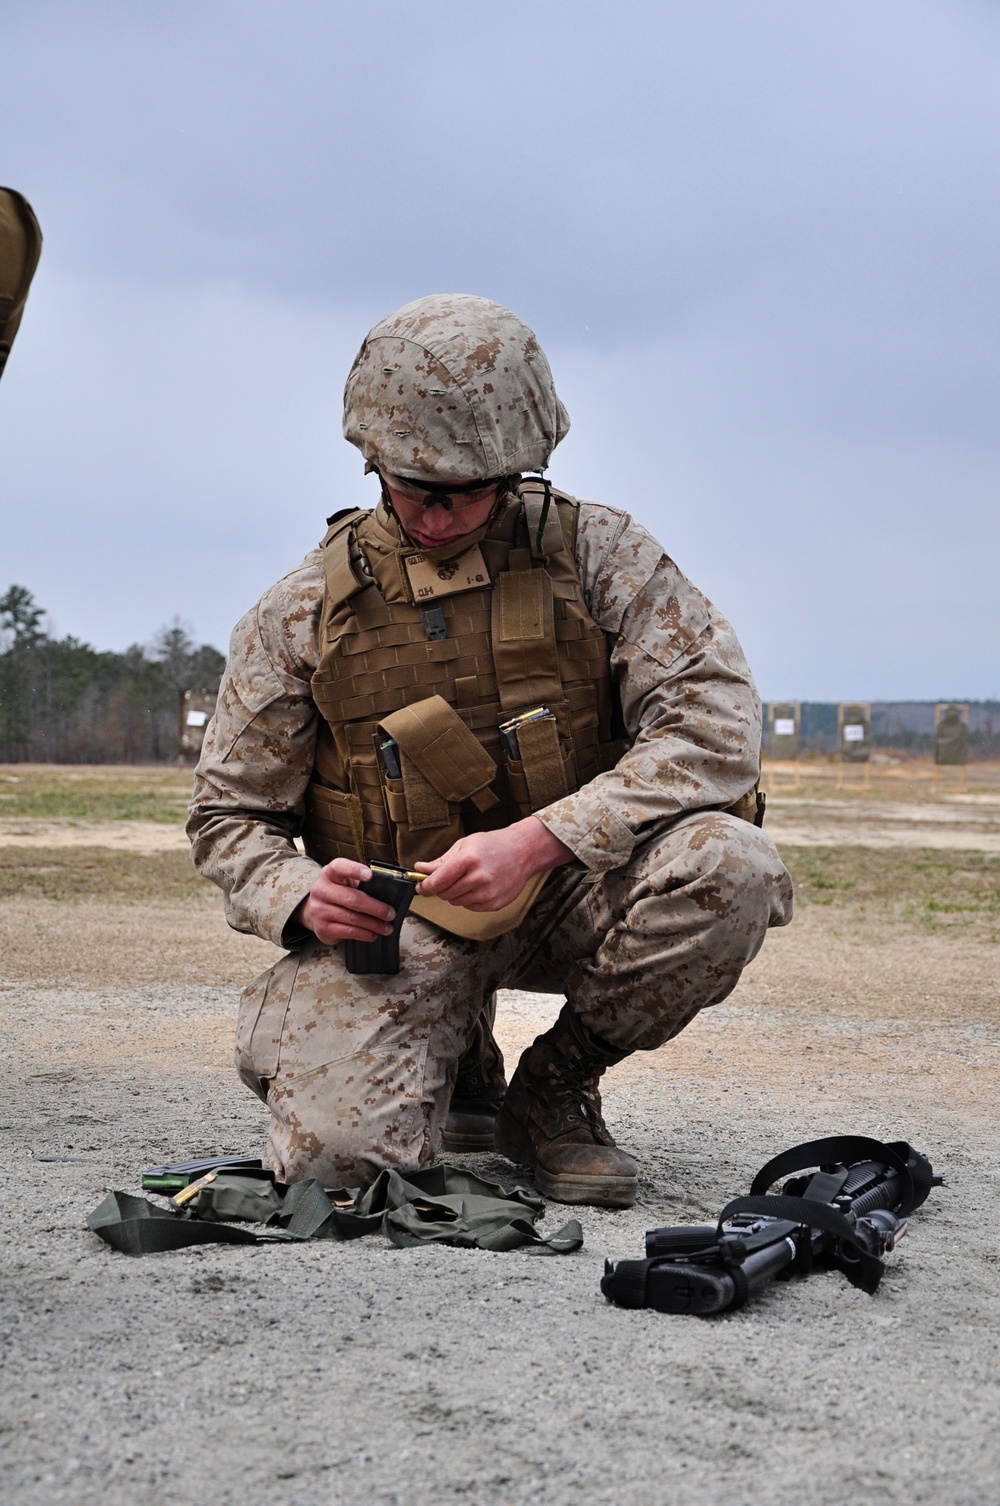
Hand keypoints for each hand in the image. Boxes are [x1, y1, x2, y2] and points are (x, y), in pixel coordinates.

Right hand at [293, 859, 395, 944]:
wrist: (313, 910)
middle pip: (352, 899)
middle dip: (376, 908)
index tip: (370, 875)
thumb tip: (387, 893)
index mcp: (329, 873)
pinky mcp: (322, 928)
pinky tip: (373, 934)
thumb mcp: (344, 882)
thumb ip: (361, 883)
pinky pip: (349, 932)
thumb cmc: (337, 893)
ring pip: (353, 918)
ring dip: (374, 924)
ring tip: (387, 927)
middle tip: (391, 914)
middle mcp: (321, 890)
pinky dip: (365, 934)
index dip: (355, 870)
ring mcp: (319, 910)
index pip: (340, 867)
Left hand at [414, 817, 573, 910]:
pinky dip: (469, 898)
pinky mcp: (494, 903)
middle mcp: (478, 878)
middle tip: (450, 877)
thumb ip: (441, 861)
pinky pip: (470, 907)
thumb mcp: (464, 845)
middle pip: (445, 893)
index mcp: (468, 859)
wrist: (523, 852)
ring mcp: (488, 893)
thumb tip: (420, 869)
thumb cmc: (493, 845)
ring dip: (455, 893)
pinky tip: (479, 886)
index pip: (437, 881)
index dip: (425, 886)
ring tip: (468, 878)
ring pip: (456, 902)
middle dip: (441, 888)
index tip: (421, 887)